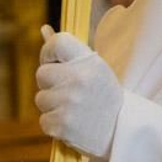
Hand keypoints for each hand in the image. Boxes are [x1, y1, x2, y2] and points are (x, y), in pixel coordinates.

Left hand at [35, 27, 123, 158]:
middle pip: (41, 74)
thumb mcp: (93, 69)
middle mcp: (79, 79)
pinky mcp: (63, 124)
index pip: (58, 42)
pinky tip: (72, 123)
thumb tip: (44, 29)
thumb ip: (67, 52)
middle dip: (50, 84)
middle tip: (69, 93)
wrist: (120, 132)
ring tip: (73, 109)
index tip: (52, 62)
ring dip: (52, 106)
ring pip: (40, 99)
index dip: (47, 52)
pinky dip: (54, 124)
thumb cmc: (102, 96)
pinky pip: (43, 120)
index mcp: (90, 62)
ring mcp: (70, 102)